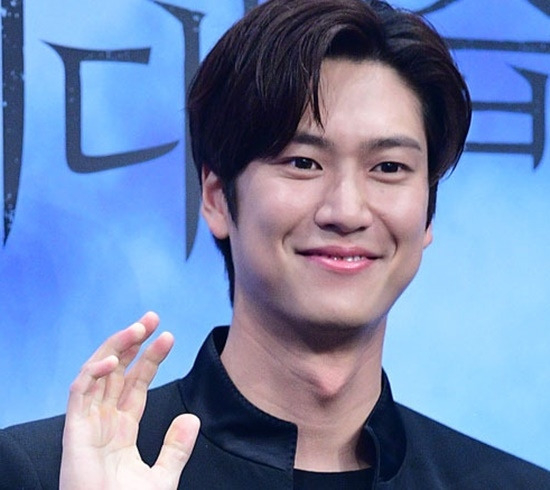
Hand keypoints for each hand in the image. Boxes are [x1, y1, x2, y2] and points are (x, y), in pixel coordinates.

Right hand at [59, 312, 199, 488]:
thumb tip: (192, 419)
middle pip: (118, 371)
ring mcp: (88, 424)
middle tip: (152, 317)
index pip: (136, 383)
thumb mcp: (162, 477)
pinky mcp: (74, 432)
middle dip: (132, 342)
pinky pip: (79, 393)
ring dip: (116, 347)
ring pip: (98, 373)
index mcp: (122, 429)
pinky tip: (113, 359)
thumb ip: (176, 449)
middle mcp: (104, 421)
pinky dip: (93, 373)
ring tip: (139, 327)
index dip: (150, 358)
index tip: (169, 337)